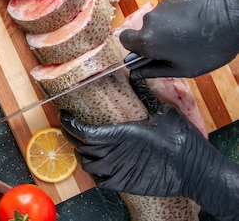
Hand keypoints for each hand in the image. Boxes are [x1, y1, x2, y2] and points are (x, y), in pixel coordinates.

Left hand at [59, 78, 238, 219]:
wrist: (195, 170)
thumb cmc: (180, 140)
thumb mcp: (162, 111)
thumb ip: (144, 94)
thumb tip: (135, 75)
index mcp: (121, 133)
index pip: (83, 131)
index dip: (69, 123)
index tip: (63, 114)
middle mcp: (115, 153)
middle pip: (80, 146)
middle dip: (70, 135)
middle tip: (68, 125)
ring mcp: (118, 171)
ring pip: (86, 165)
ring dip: (80, 154)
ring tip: (81, 144)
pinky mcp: (124, 184)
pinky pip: (99, 181)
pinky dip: (93, 173)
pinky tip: (96, 163)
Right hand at [119, 0, 238, 78]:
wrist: (233, 13)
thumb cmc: (210, 46)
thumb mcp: (184, 68)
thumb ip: (156, 70)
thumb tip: (137, 73)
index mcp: (147, 39)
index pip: (124, 40)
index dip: (134, 46)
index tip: (148, 51)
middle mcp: (150, 19)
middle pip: (146, 29)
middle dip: (158, 37)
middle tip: (180, 46)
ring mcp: (163, 4)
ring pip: (161, 18)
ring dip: (172, 26)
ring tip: (195, 32)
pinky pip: (174, 7)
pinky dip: (182, 13)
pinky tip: (199, 19)